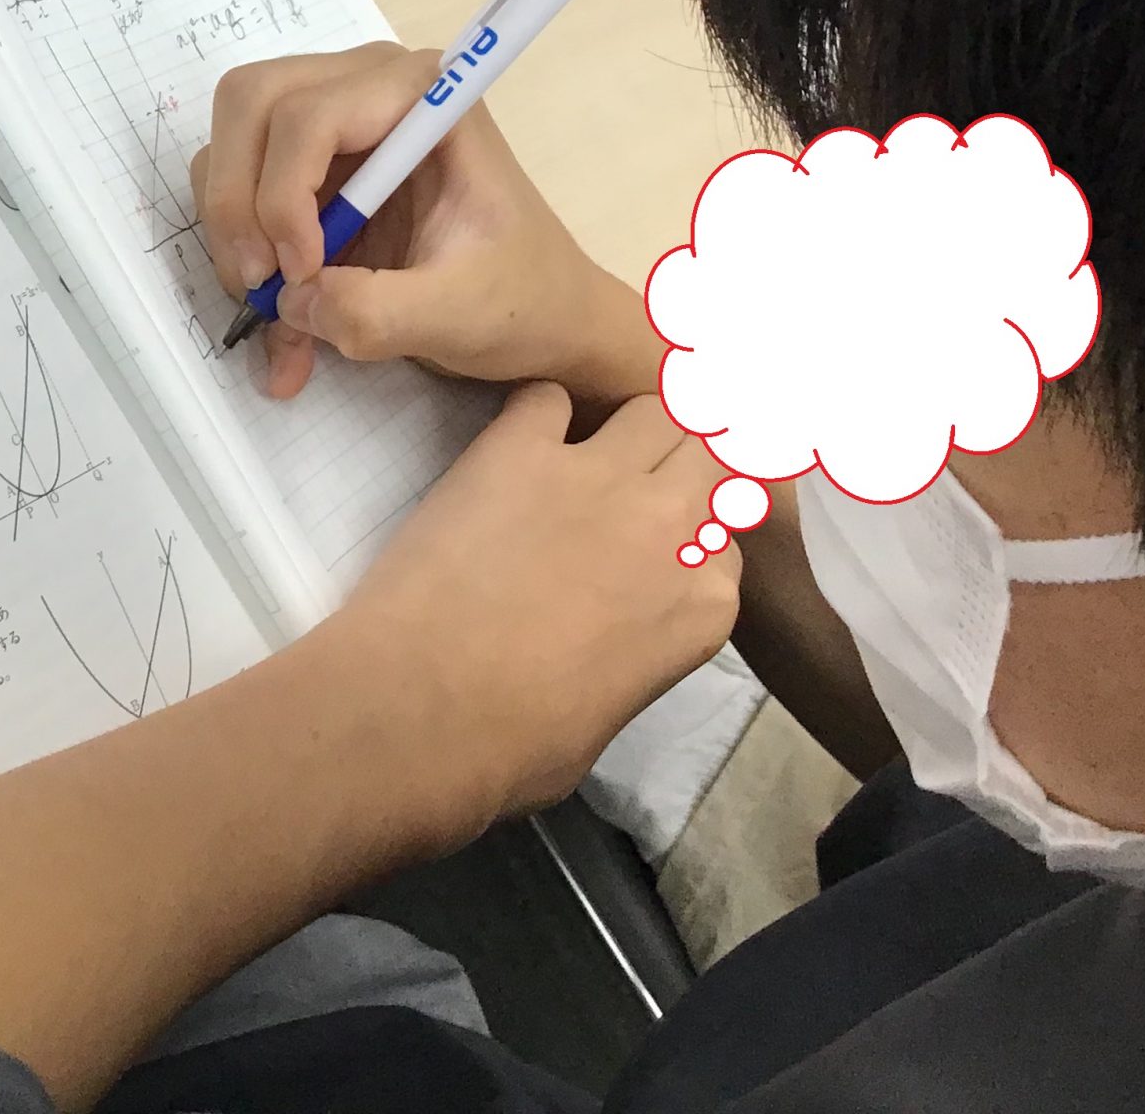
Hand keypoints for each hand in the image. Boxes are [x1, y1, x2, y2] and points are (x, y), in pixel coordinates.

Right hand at [191, 44, 657, 403]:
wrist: (547, 320)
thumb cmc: (523, 302)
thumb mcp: (457, 315)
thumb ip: (374, 312)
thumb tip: (291, 303)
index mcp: (423, 95)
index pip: (309, 114)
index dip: (283, 195)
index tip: (301, 277)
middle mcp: (371, 87)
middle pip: (252, 102)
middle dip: (239, 199)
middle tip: (259, 284)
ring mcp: (337, 123)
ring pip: (234, 142)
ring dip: (234, 229)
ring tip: (275, 309)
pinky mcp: (315, 169)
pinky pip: (244, 191)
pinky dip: (244, 256)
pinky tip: (286, 322)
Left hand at [306, 385, 741, 842]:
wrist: (419, 710)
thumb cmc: (512, 747)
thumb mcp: (611, 714)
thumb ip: (634, 654)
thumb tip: (604, 644)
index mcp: (704, 606)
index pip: (725, 541)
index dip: (692, 536)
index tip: (661, 540)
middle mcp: (670, 530)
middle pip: (708, 455)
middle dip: (682, 461)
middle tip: (638, 477)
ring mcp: (597, 478)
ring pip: (652, 410)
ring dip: (627, 426)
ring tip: (587, 450)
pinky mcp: (518, 450)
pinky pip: (546, 398)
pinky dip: (536, 413)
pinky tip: (514, 444)